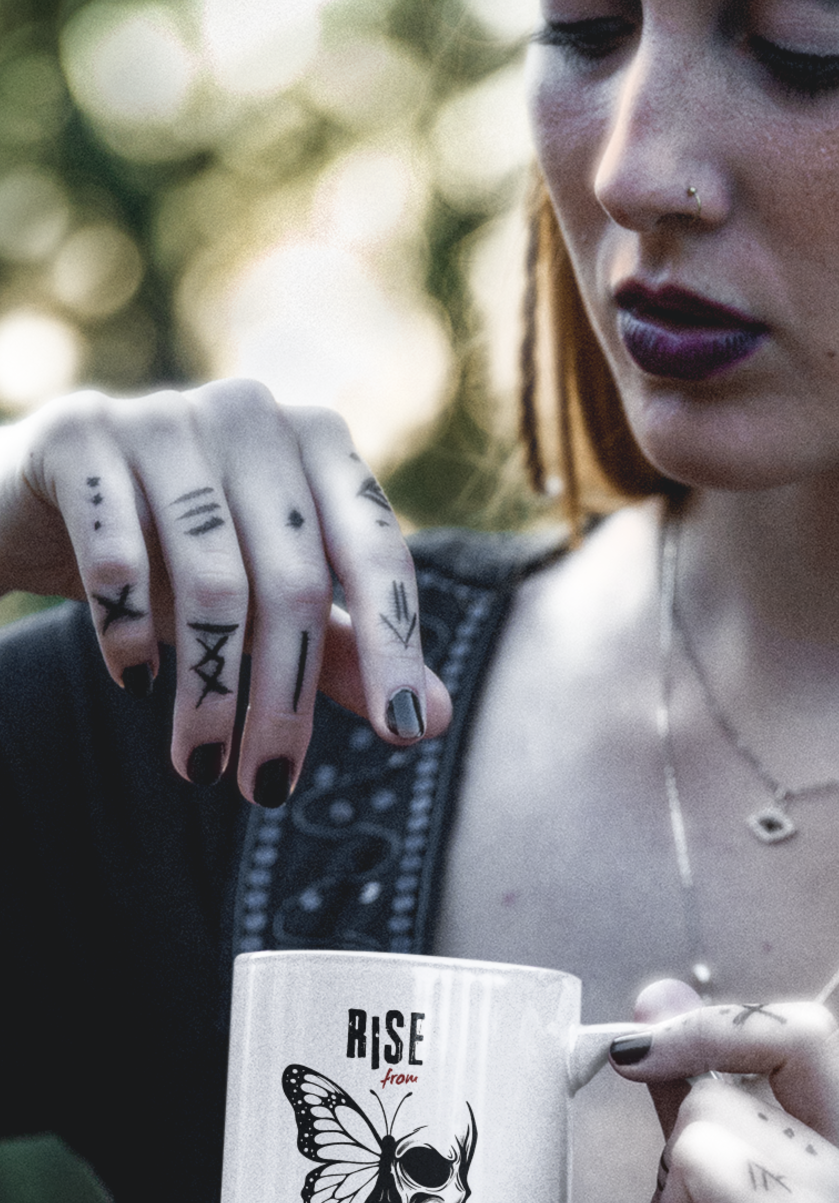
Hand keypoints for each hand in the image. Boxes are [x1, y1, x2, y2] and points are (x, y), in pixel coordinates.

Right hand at [0, 381, 451, 801]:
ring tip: (201, 765)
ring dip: (208, 690)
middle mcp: (254, 414)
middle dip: (285, 700)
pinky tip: (136, 682)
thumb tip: (432, 720)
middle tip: (267, 788)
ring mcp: (166, 416)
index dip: (394, 642)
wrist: (42, 496)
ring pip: (211, 581)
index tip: (402, 734)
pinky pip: (118, 554)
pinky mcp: (82, 434)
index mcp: (319, 442)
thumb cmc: (177, 550)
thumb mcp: (266, 600)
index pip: (376, 549)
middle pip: (295, 582)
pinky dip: (129, 632)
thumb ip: (345, 648)